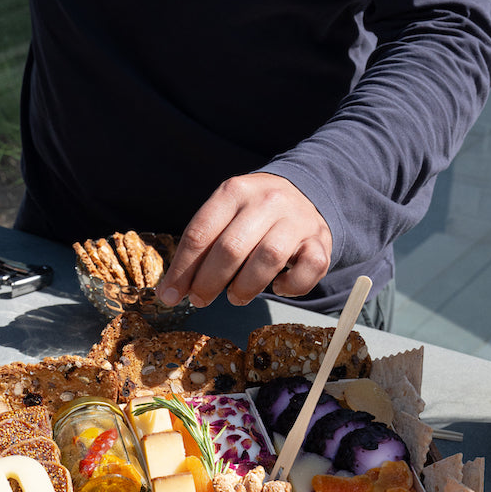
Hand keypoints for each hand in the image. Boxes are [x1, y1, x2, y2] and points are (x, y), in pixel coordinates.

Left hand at [156, 173, 331, 308]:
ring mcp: (297, 220)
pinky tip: (278, 287)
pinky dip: (290, 286)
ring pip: (268, 259)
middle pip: (231, 248)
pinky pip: (307, 269)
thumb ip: (200, 248)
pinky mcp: (321, 241)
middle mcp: (267, 200)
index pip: (200, 234)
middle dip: (208, 282)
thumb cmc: (252, 216)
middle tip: (200, 300)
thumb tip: (170, 292)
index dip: (181, 270)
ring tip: (234, 297)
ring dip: (245, 287)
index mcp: (234, 191)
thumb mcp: (224, 217)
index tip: (169, 296)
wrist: (305, 195)